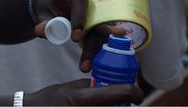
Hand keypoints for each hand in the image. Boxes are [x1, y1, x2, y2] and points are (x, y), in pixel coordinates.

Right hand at [27, 79, 143, 105]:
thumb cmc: (50, 100)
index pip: (124, 92)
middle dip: (127, 104)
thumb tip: (111, 83)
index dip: (136, 92)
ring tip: (115, 104)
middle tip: (127, 101)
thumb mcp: (70, 87)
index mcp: (84, 99)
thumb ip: (91, 85)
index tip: (137, 92)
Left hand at [32, 0, 124, 72]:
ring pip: (102, 28)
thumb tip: (41, 31)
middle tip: (85, 65)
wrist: (55, 3)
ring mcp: (98, 4)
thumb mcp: (42, 14)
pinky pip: (104, 31)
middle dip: (92, 43)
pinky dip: (99, 46)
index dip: (80, 19)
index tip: (75, 39)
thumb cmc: (48, 7)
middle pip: (95, 19)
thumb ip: (44, 22)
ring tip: (86, 67)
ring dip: (96, 49)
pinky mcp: (103, 14)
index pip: (80, 1)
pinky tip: (94, 61)